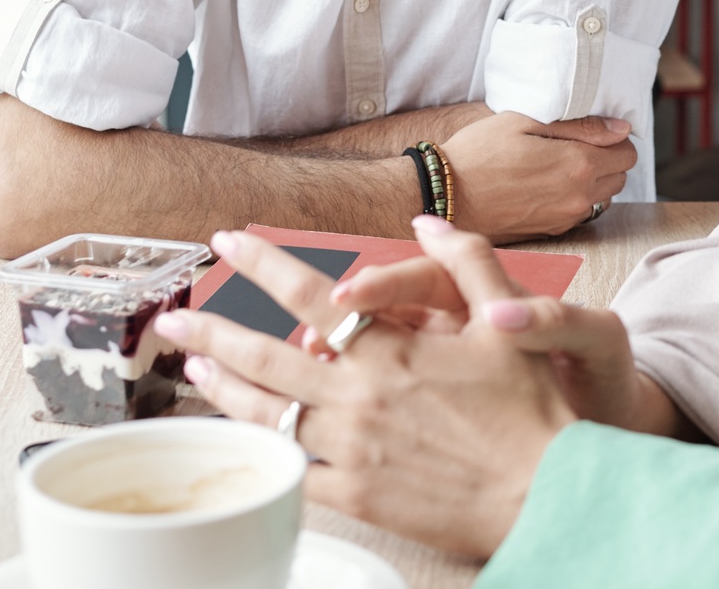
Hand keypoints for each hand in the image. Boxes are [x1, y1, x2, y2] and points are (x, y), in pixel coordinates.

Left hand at [156, 229, 574, 558]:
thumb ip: (466, 261)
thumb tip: (426, 221)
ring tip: (195, 372)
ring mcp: (351, 450)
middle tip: (172, 317)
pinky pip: (291, 472)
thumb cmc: (532, 410)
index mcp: (390, 350)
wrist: (547, 494)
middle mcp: (359, 397)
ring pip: (266, 415)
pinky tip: (246, 437)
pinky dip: (263, 451)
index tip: (226, 242)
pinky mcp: (356, 497)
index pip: (308, 294)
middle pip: (263, 357)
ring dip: (224, 390)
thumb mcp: (507, 320)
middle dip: (209, 332)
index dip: (262, 264)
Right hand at [311, 216, 693, 437]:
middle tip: (314, 339)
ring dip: (342, 356)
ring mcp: (448, 367)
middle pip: (390, 309)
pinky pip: (392, 395)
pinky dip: (360, 400)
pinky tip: (330, 416)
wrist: (616, 423)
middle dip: (346, 318)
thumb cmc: (604, 377)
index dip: (389, 282)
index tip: (352, 298)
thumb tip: (503, 315)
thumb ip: (554, 319)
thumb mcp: (594, 339)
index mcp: (493, 300)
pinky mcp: (442, 408)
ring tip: (309, 369)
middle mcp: (464, 327)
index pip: (429, 277)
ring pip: (380, 351)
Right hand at [438, 112, 634, 241]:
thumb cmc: (477, 153)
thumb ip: (579, 124)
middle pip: (620, 176)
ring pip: (604, 197)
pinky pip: (581, 213)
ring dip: (594, 181)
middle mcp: (578, 195)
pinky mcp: (551, 232)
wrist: (444, 196)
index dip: (614, 138)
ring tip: (561, 164)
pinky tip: (548, 185)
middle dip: (608, 159)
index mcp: (578, 163)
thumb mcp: (524, 121)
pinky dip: (576, 198)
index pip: (628, 152)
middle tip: (576, 145)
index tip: (592, 131)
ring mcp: (566, 217)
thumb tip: (621, 128)